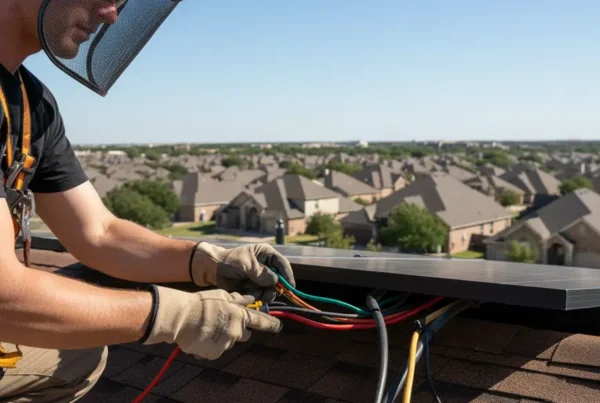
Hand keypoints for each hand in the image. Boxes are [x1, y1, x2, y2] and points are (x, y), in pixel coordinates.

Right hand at [142, 286, 280, 359]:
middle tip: (222, 321)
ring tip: (207, 327)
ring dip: (223, 336)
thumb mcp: (222, 295)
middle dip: (238, 329)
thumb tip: (250, 300)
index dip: (270, 324)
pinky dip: (212, 345)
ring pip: (229, 341)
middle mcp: (237, 331)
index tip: (278, 326)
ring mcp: (226, 344)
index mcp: (240, 316)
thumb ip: (238, 300)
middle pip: (244, 334)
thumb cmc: (201, 303)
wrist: (181, 318)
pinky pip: (217, 349)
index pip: (260, 321)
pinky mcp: (215, 353)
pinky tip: (202, 336)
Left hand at [189, 242, 294, 300]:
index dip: (287, 275)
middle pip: (279, 279)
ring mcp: (261, 277)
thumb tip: (275, 280)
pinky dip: (256, 297)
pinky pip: (262, 295)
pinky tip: (247, 294)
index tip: (290, 287)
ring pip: (271, 289)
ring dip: (264, 294)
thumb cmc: (229, 261)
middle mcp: (266, 266)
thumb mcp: (245, 264)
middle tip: (267, 293)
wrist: (213, 270)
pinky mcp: (255, 287)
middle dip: (274, 288)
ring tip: (253, 293)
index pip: (282, 264)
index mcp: (266, 254)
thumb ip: (260, 272)